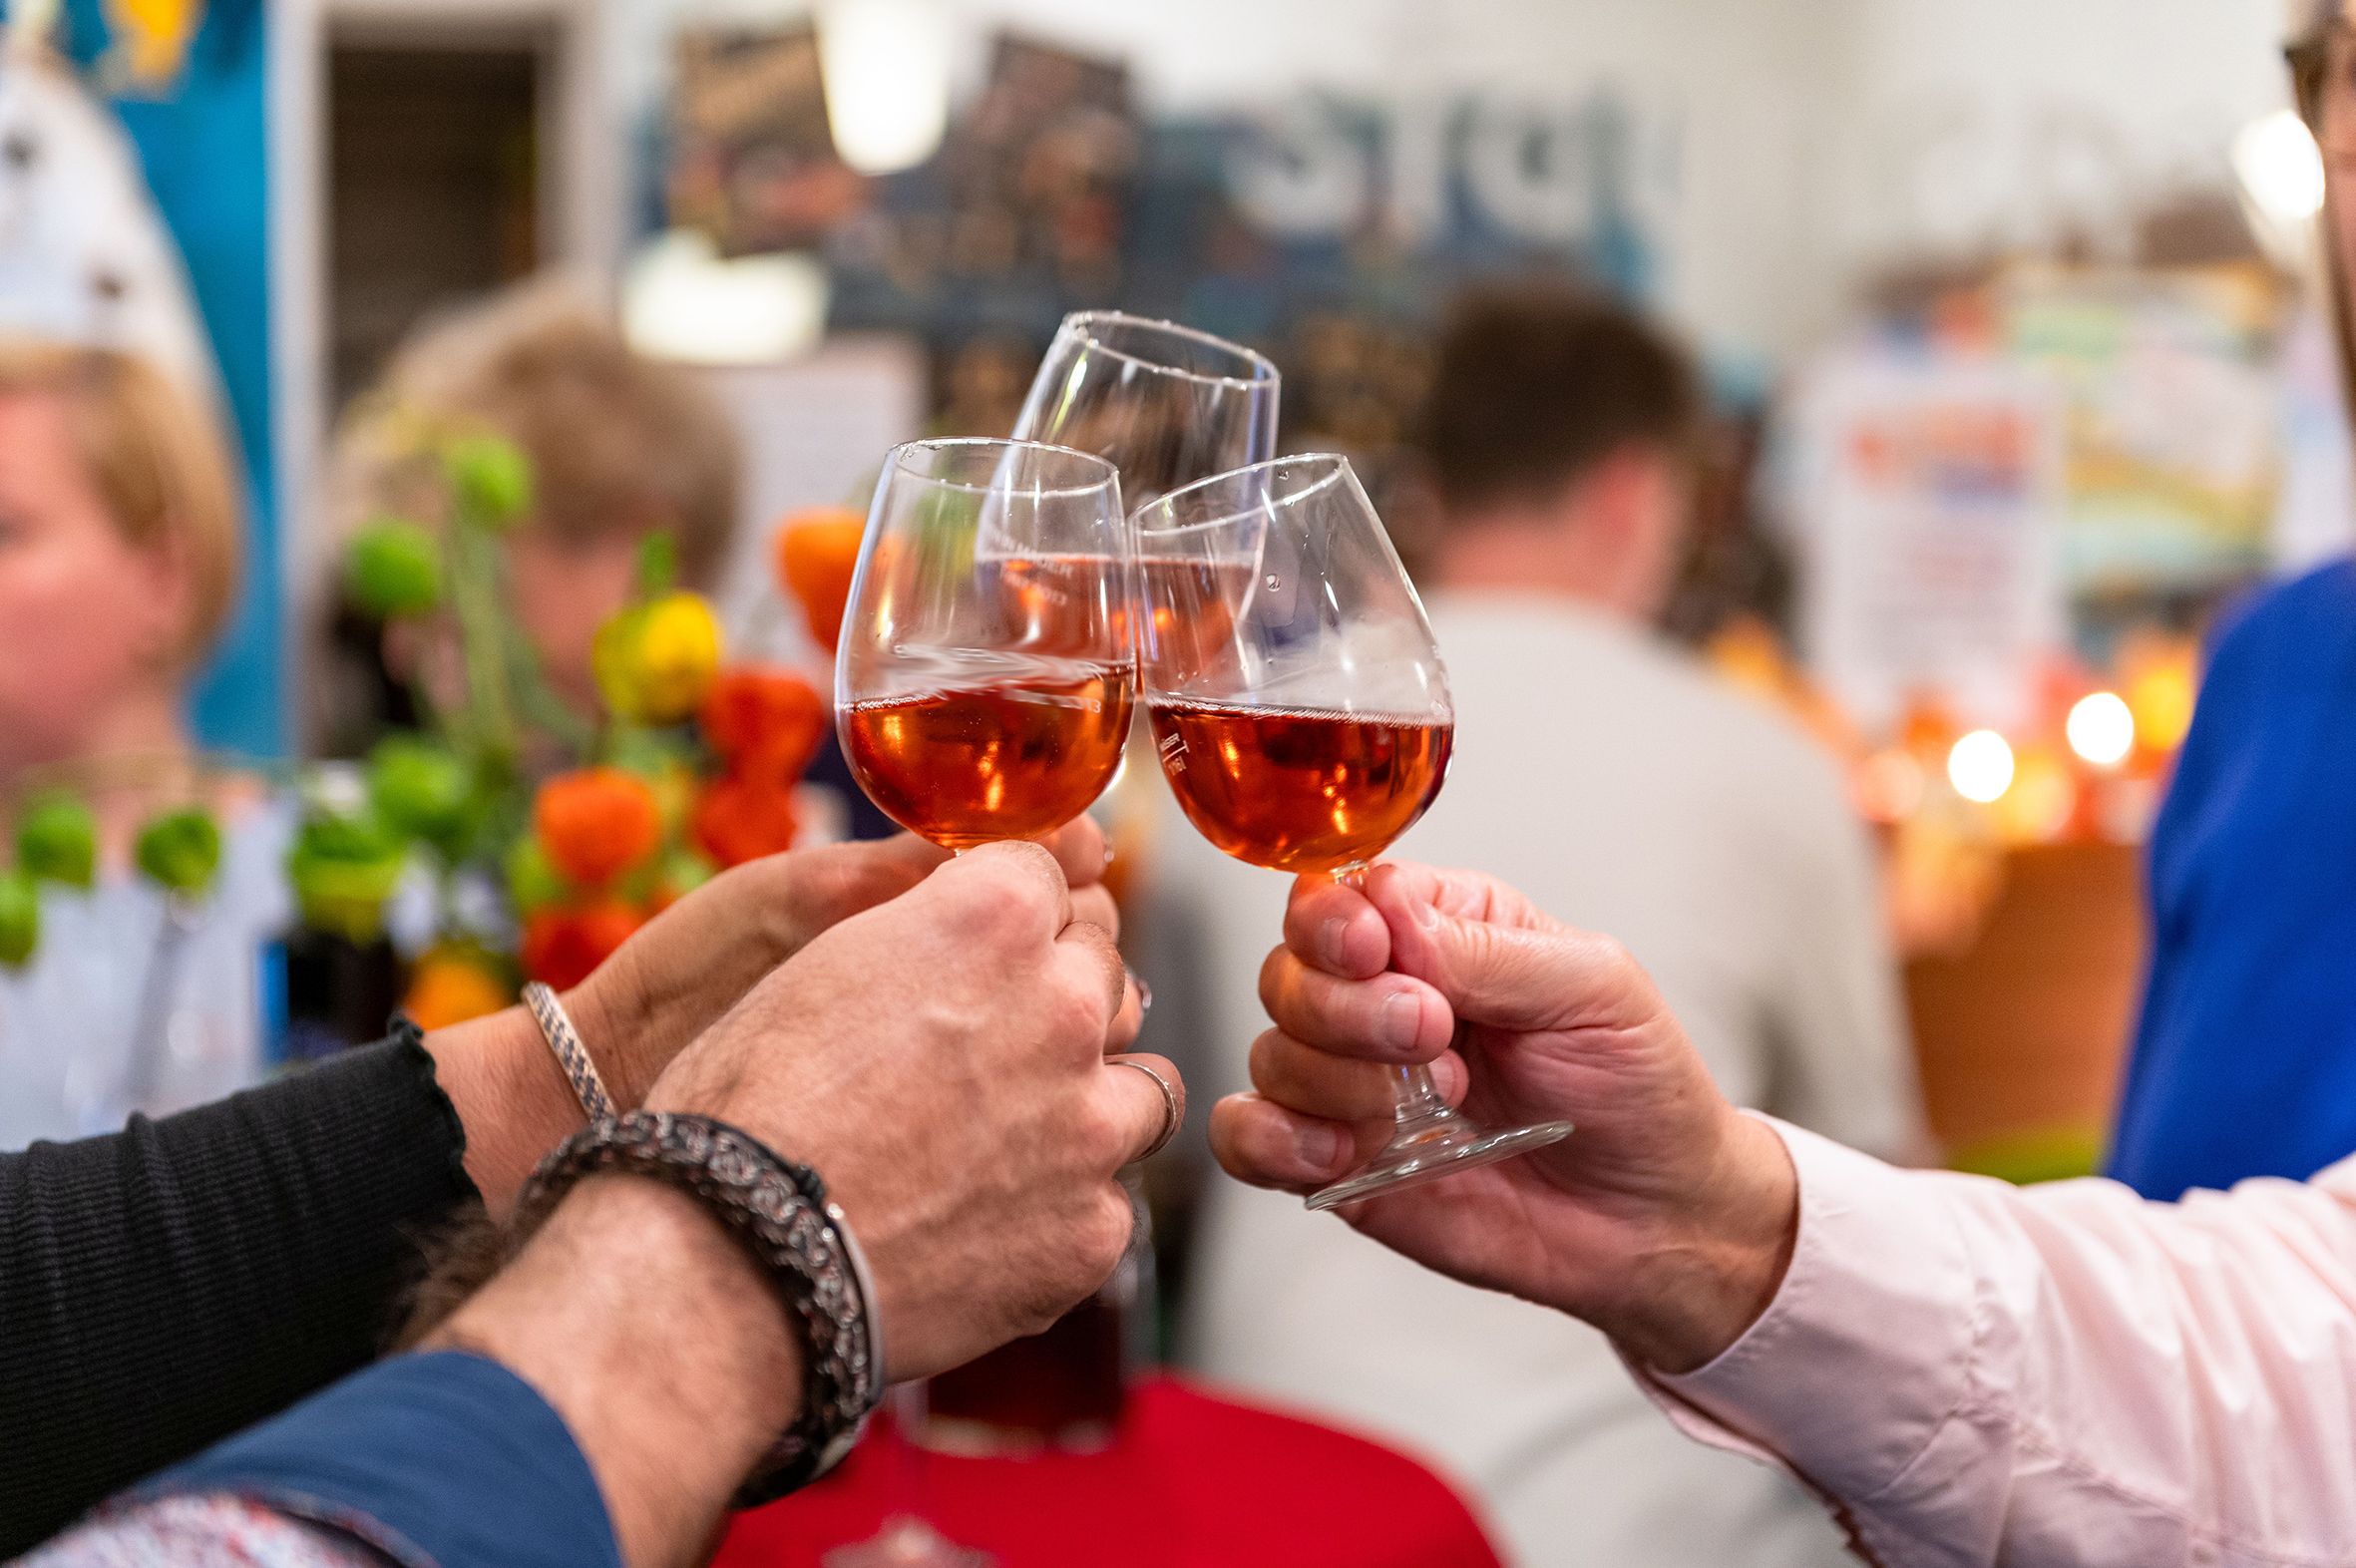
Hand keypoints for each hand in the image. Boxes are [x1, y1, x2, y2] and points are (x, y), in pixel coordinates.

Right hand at [644, 838, 1170, 1379]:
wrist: (732, 1259)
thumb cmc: (748, 1105)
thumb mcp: (820, 963)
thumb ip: (927, 933)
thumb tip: (969, 934)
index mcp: (996, 916)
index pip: (1050, 883)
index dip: (1006, 926)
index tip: (973, 964)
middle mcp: (1065, 1005)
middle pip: (1102, 979)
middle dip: (1054, 1008)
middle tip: (980, 1062)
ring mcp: (1092, 1123)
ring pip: (1143, 1089)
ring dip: (1091, 1106)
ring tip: (1007, 1148)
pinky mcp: (1092, 1229)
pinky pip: (1108, 1204)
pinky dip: (1061, 1216)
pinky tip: (986, 1232)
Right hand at [1208, 861, 1794, 1372]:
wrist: (1656, 1218)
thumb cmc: (1637, 1087)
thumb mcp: (1594, 989)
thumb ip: (1489, 948)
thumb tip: (1391, 917)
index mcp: (1441, 930)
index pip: (1342, 895)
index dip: (1337, 920)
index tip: (1375, 952)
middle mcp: (1382, 998)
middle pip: (1289, 968)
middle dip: (1344, 1006)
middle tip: (1432, 1036)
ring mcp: (1353, 1083)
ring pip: (1269, 1050)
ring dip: (1334, 1078)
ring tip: (1429, 1106)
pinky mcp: (1336, 1163)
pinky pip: (1246, 1138)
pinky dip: (1271, 1139)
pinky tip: (1342, 1151)